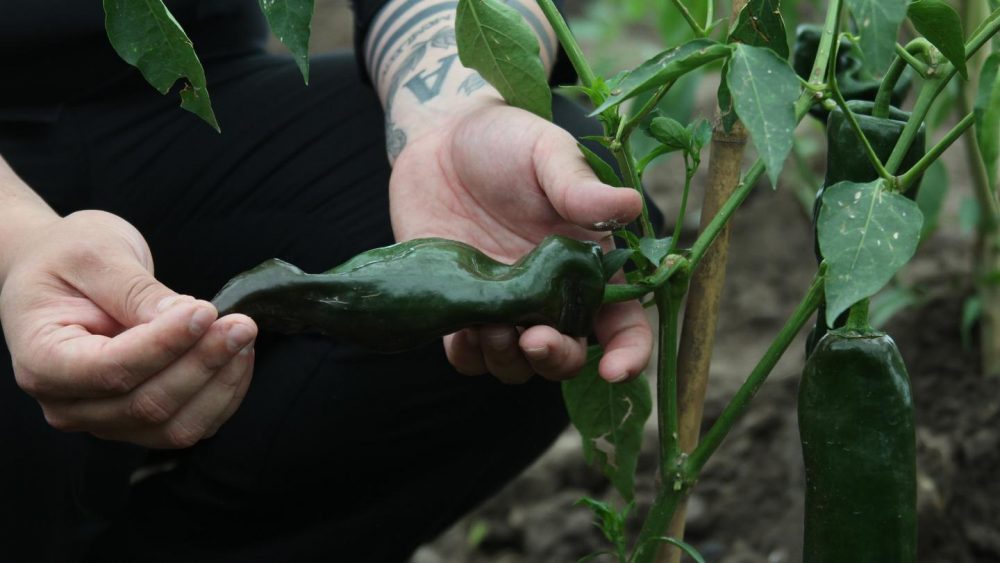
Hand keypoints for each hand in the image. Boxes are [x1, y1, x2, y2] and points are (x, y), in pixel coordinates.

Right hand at [0, 210, 257, 447]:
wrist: (61, 272)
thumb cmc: (68, 258)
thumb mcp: (95, 255)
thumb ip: (136, 291)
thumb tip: (188, 317)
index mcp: (42, 360)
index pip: (109, 369)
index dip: (165, 345)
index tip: (206, 311)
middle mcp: (69, 404)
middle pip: (147, 405)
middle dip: (203, 363)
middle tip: (241, 322)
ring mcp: (105, 419)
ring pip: (175, 427)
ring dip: (220, 384)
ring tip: (242, 333)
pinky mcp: (140, 421)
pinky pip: (192, 424)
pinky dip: (223, 394)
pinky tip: (237, 354)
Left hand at [390, 99, 652, 383]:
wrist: (440, 137)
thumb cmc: (505, 140)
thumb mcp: (547, 153)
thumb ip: (580, 187)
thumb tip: (630, 206)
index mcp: (587, 264)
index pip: (623, 323)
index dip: (628, 354)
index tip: (615, 370)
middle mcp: (551, 295)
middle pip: (568, 355)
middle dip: (557, 360)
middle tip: (535, 340)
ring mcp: (504, 306)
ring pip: (517, 365)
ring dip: (509, 361)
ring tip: (492, 328)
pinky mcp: (459, 307)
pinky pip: (467, 356)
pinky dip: (469, 356)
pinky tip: (463, 333)